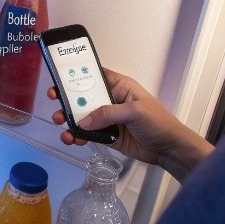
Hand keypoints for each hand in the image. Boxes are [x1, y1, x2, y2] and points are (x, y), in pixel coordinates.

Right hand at [47, 68, 212, 181]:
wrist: (169, 148)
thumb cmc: (160, 123)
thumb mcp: (134, 112)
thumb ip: (108, 113)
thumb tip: (84, 121)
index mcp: (120, 87)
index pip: (95, 75)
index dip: (77, 75)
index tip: (61, 77)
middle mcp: (111, 100)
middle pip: (83, 96)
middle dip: (67, 99)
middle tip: (55, 101)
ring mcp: (108, 118)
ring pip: (82, 116)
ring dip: (69, 120)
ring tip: (61, 124)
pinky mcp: (107, 135)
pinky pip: (87, 134)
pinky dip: (77, 136)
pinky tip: (72, 139)